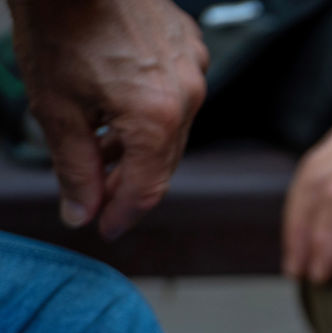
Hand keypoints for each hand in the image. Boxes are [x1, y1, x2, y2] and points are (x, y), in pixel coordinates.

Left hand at [9, 0, 208, 239]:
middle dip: (126, 181)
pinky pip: (176, 92)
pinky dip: (148, 108)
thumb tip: (82, 213)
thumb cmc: (60, 22)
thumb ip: (75, 168)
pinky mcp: (189, 45)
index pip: (147, 188)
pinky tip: (115, 102)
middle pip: (162, 161)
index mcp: (157, 118)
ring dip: (137, 145)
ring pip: (171, 128)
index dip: (122, 213)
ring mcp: (194, 67)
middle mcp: (187, 96)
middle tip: (93, 193)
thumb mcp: (56, 106)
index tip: (102, 228)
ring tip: (98, 146)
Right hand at [283, 61, 331, 283]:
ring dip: (300, 209)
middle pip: (316, 180)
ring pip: (314, 163)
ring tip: (298, 250)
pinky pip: (328, 151)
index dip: (326, 237)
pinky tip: (315, 211)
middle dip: (301, 229)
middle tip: (299, 269)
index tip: (322, 271)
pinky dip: (314, 186)